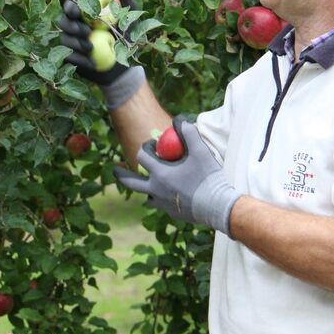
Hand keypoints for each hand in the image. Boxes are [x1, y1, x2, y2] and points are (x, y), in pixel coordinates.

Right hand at [56, 0, 133, 86]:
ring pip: (64, 39)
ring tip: (91, 48)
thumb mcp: (130, 21)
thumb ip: (126, 4)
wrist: (123, 66)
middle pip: (63, 22)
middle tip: (87, 32)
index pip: (71, 7)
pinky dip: (80, 59)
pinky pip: (68, 57)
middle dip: (72, 26)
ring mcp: (70, 43)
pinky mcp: (70, 58)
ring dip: (76, 43)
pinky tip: (92, 63)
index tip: (79, 12)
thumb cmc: (127, 40)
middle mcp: (74, 26)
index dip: (71, 8)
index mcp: (84, 14)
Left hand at [113, 118, 239, 234]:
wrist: (219, 207)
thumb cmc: (208, 178)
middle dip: (122, 175)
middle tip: (114, 170)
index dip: (145, 147)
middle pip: (132, 183)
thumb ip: (189, 133)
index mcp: (160, 174)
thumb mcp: (201, 152)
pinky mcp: (173, 213)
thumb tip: (180, 120)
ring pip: (146, 197)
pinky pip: (160, 205)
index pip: (142, 157)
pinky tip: (166, 196)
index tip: (153, 145)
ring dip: (145, 189)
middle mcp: (156, 190)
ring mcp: (163, 204)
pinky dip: (160, 199)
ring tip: (145, 185)